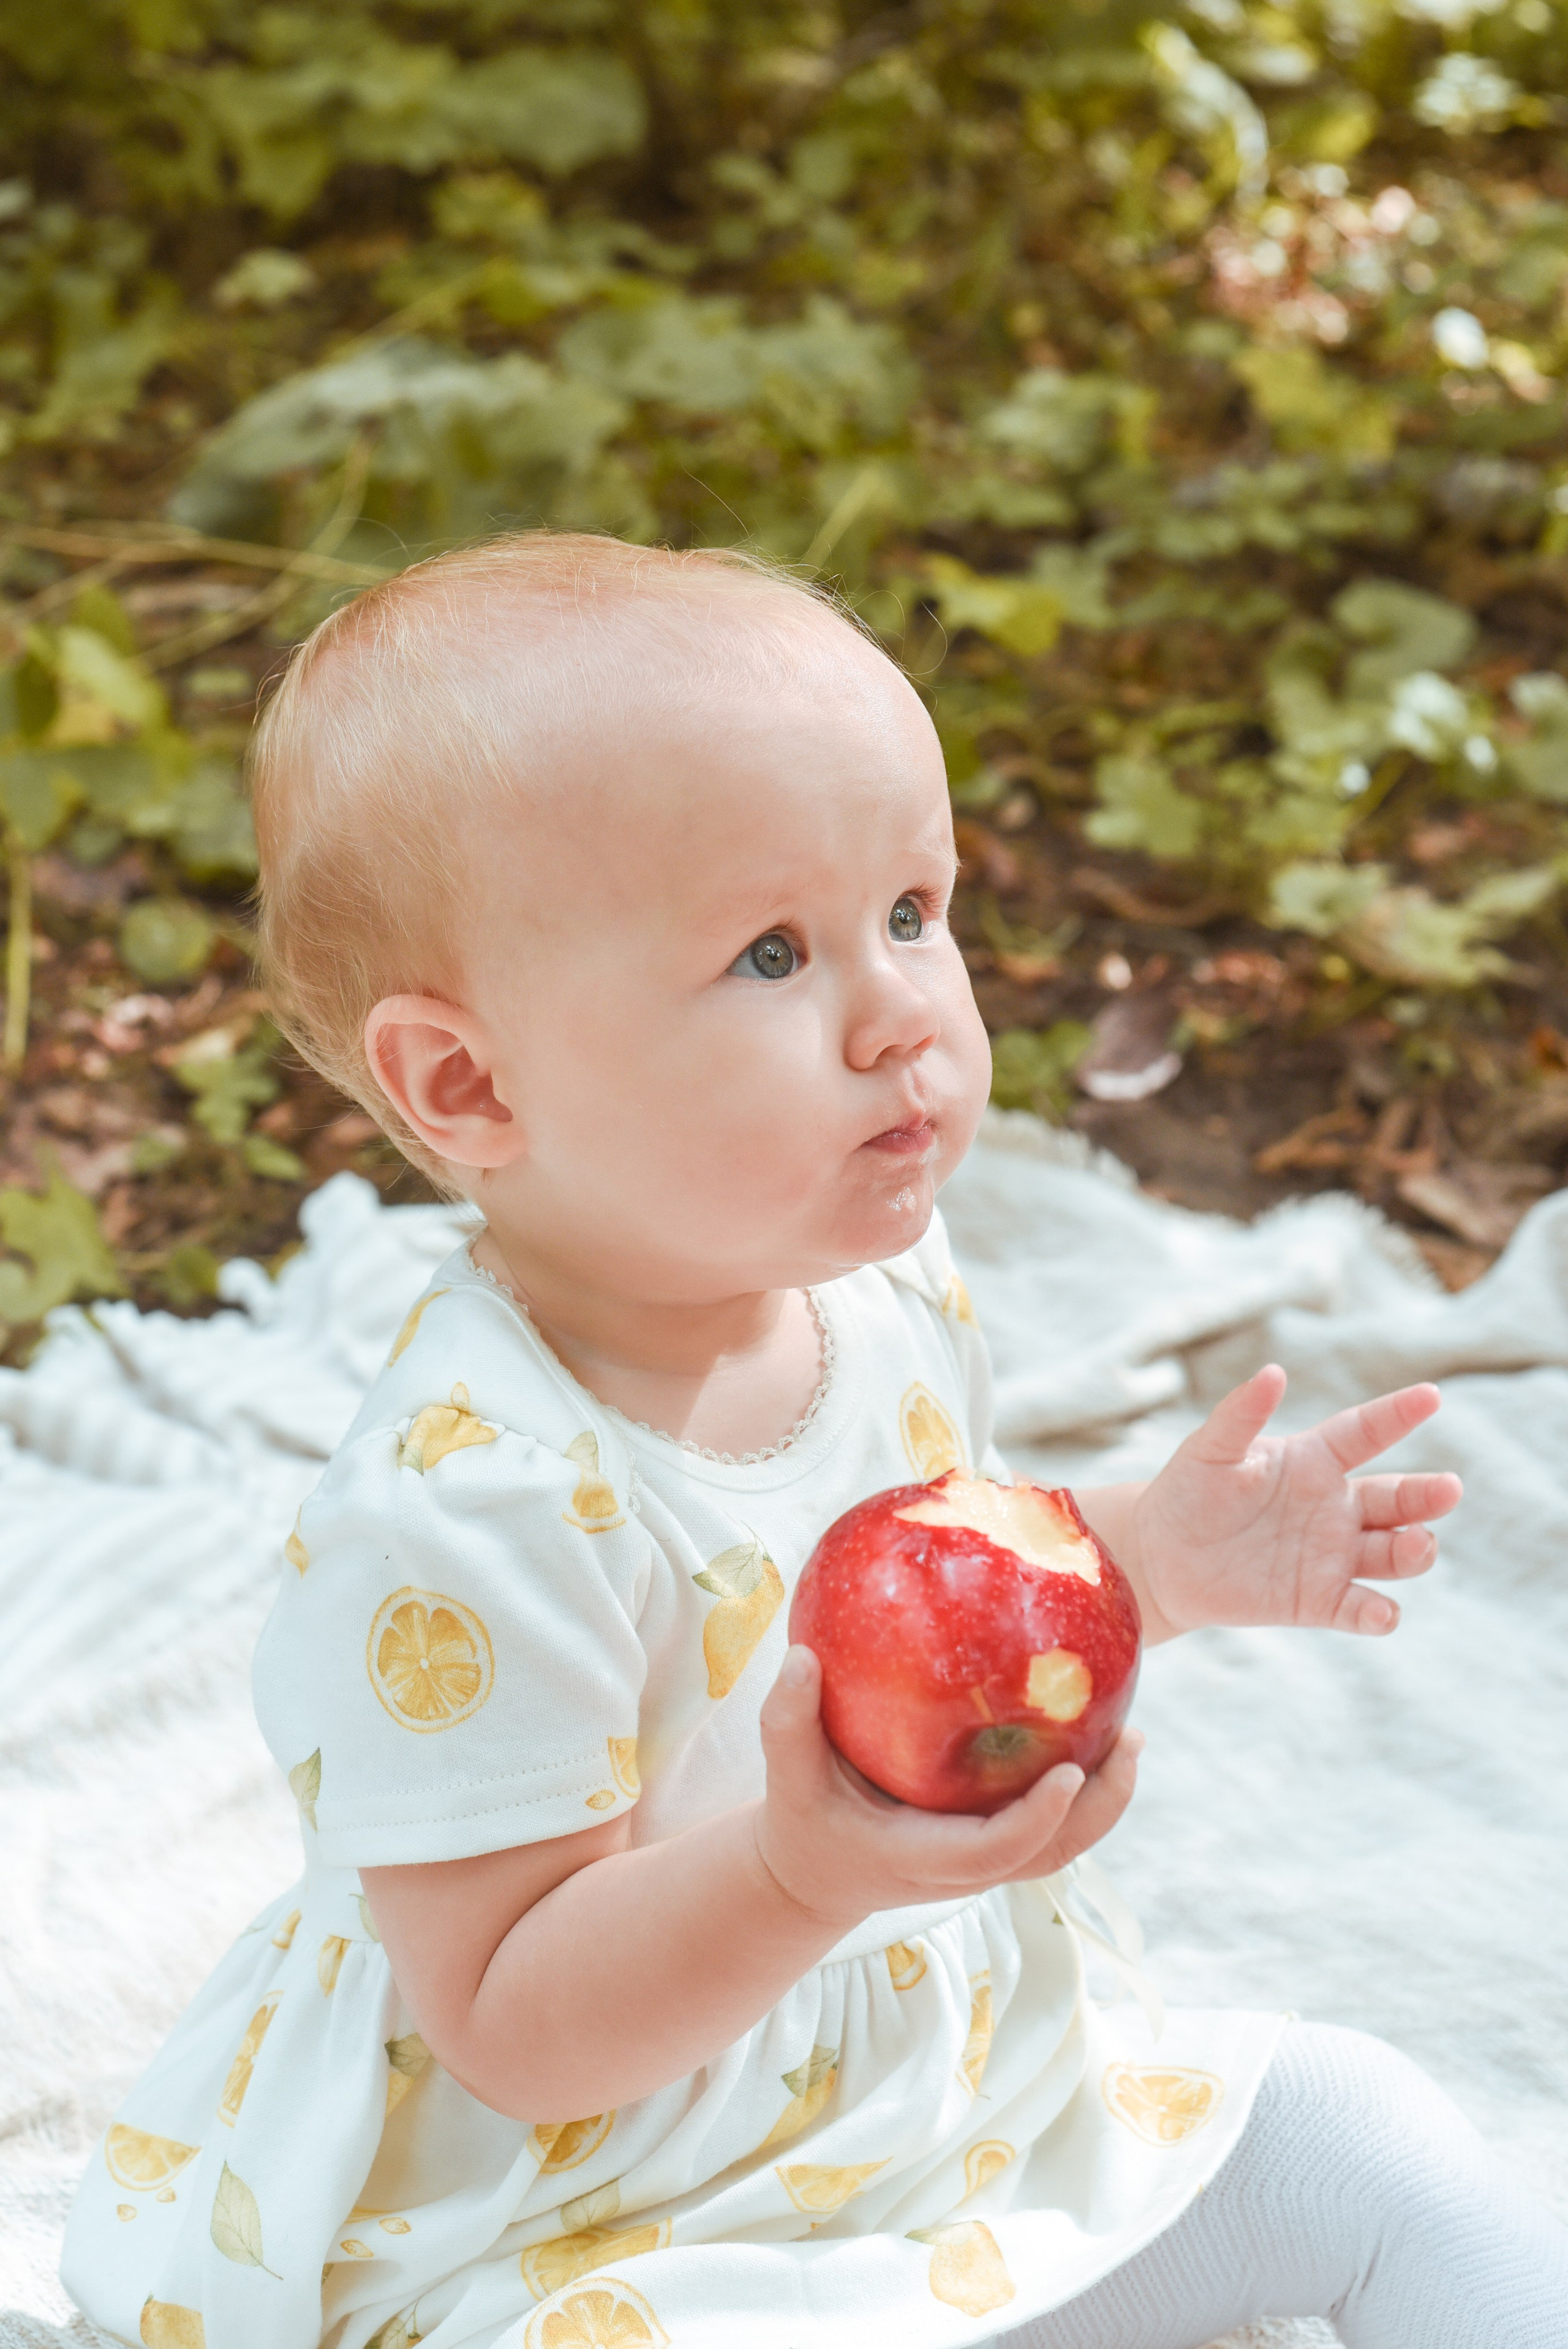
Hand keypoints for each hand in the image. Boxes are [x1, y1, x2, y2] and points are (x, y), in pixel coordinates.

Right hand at [754, 1644, 1142, 1932]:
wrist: (810, 1877)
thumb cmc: (803, 1823)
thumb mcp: (787, 1777)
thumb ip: (788, 1722)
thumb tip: (802, 1657)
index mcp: (922, 1858)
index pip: (996, 1851)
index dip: (1038, 1818)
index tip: (1072, 1773)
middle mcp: (964, 1869)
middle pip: (1052, 1855)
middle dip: (1101, 1808)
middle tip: (1132, 1740)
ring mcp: (983, 1862)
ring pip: (1062, 1846)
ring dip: (1104, 1800)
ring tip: (1132, 1737)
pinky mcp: (990, 1844)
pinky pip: (1050, 1825)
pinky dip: (1084, 1793)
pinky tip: (1096, 1734)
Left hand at [1128, 1365, 1461, 1640]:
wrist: (1160, 1559)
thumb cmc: (1187, 1492)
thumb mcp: (1209, 1450)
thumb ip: (1240, 1414)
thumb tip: (1273, 1372)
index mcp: (1313, 1462)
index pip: (1364, 1433)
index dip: (1397, 1414)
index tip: (1431, 1396)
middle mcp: (1334, 1508)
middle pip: (1394, 1500)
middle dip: (1425, 1495)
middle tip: (1449, 1489)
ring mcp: (1330, 1556)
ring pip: (1390, 1554)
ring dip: (1412, 1551)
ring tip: (1417, 1543)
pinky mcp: (1316, 1601)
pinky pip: (1357, 1609)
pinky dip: (1377, 1614)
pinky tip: (1383, 1613)